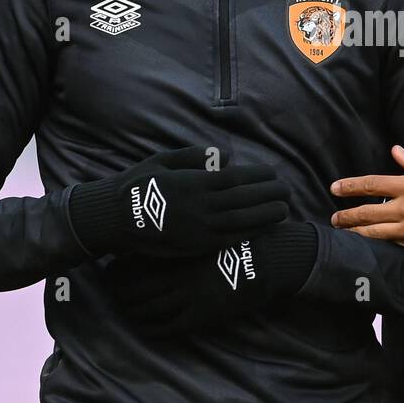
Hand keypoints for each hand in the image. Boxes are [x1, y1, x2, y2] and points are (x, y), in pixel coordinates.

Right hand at [68, 146, 290, 258]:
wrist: (115, 219)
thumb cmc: (139, 185)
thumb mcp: (164, 161)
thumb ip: (196, 156)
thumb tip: (226, 158)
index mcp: (195, 183)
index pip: (237, 178)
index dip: (259, 177)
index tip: (274, 173)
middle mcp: (202, 207)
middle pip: (246, 200)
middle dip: (270, 194)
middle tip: (288, 190)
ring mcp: (201, 229)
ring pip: (243, 222)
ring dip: (267, 215)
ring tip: (284, 209)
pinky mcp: (197, 247)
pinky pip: (230, 240)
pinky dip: (250, 233)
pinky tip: (264, 228)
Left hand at [103, 222, 318, 335]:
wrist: (266, 260)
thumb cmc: (235, 239)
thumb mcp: (204, 226)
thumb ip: (179, 231)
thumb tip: (153, 230)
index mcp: (175, 251)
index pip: (131, 265)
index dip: (116, 272)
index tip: (110, 272)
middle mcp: (174, 275)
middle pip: (131, 290)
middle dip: (116, 293)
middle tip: (111, 293)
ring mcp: (186, 297)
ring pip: (144, 310)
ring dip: (130, 312)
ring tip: (125, 310)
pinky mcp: (198, 316)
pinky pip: (165, 328)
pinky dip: (150, 329)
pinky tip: (147, 327)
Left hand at [329, 145, 403, 254]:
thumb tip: (396, 151)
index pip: (372, 185)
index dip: (351, 186)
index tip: (335, 188)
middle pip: (366, 213)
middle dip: (346, 215)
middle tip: (334, 218)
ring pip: (375, 233)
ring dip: (356, 232)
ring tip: (344, 231)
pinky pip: (393, 244)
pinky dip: (379, 241)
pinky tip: (371, 240)